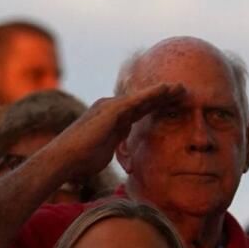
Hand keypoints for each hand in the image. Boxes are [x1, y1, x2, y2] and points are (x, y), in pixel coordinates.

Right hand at [33, 83, 184, 179]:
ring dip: (162, 91)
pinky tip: (166, 89)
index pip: (139, 110)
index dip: (157, 106)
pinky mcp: (111, 109)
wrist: (65, 158)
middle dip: (163, 96)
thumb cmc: (81, 161)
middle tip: (183, 91)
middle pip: (143, 101)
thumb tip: (124, 158)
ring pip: (142, 97)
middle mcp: (111, 108)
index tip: (175, 104)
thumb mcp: (105, 152)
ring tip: (181, 87)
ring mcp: (111, 107)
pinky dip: (152, 93)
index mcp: (112, 118)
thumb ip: (115, 146)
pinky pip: (137, 100)